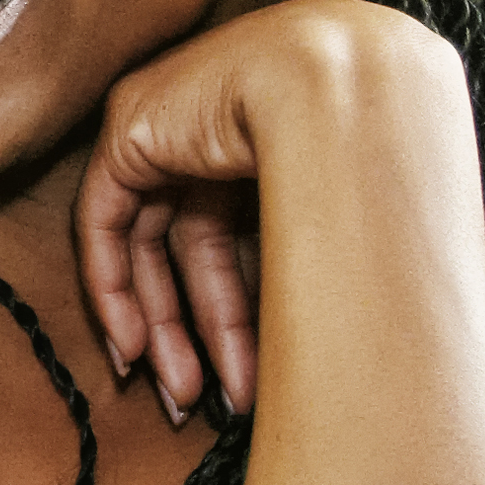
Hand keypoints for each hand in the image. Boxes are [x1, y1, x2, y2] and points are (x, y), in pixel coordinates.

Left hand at [69, 4, 451, 418]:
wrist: (347, 84)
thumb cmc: (380, 147)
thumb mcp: (353, 220)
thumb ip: (326, 266)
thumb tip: (352, 348)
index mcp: (272, 138)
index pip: (232, 236)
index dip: (233, 313)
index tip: (245, 379)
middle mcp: (217, 130)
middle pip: (190, 246)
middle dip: (200, 331)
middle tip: (210, 400)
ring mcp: (171, 123)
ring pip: (148, 242)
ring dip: (166, 325)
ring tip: (186, 395)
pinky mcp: (131, 129)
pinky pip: (104, 221)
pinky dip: (112, 286)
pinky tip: (134, 350)